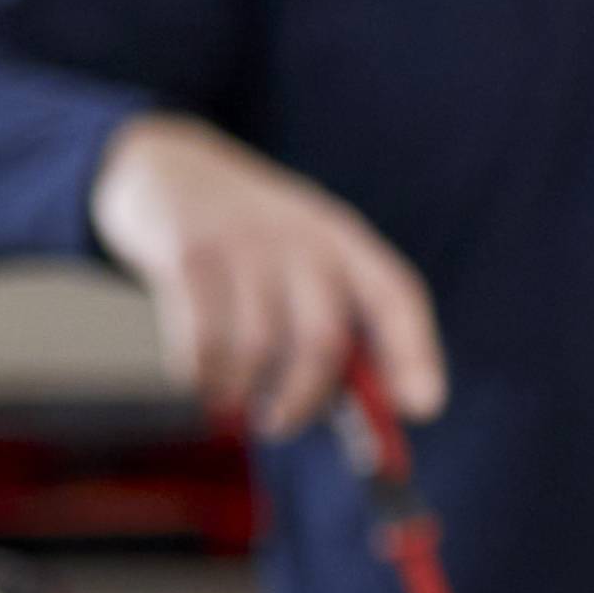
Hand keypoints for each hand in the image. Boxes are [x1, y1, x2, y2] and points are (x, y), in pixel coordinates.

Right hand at [87, 114, 444, 440]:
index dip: (415, 353)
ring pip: (259, 345)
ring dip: (244, 393)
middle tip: (281, 426)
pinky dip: (201, 376)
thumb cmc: (252, 240)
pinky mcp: (189, 254)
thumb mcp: (303, 259)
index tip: (422, 408)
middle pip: (322, 336)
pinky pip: (202, 337)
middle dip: (305, 398)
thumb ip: (331, 323)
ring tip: (232, 406)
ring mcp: (244, 243)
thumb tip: (363, 417)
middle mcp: (303, 238)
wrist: (170, 166)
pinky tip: (200, 383)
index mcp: (344, 241)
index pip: (396, 295)